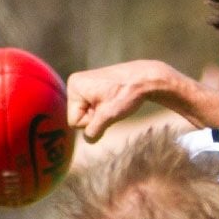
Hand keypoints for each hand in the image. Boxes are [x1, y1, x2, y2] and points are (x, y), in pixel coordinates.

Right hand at [67, 60, 184, 141]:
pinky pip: (92, 107)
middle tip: (111, 106)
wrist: (145, 78)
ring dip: (101, 114)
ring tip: (114, 102)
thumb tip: (88, 139)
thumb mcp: (108, 116)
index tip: (106, 109)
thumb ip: (93, 131)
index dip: (92, 121)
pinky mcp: (93, 86)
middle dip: (95, 117)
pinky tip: (114, 100)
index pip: (74, 122)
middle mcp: (75, 83)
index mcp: (74, 86)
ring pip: (86, 113)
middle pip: (79, 117)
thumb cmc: (127, 94)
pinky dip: (103, 108)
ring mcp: (84, 84)